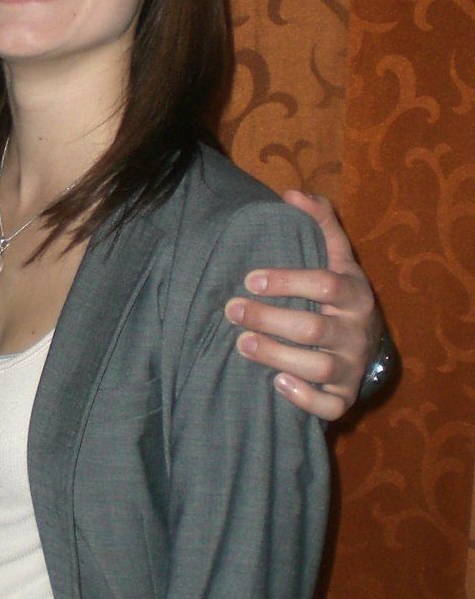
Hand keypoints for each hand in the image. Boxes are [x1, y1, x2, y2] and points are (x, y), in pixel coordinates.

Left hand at [223, 190, 380, 421]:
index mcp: (355, 293)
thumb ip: (318, 221)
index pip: (326, 283)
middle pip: (315, 328)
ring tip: (241, 343)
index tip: (249, 279)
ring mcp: (352, 366)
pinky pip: (330, 406)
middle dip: (269, 319)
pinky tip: (276, 384)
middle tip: (231, 310)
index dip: (287, 280)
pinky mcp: (344, 396)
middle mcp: (357, 331)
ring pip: (319, 367)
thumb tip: (291, 192)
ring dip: (277, 356)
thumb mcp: (335, 255)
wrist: (367, 341)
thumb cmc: (338, 292)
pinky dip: (304, 398)